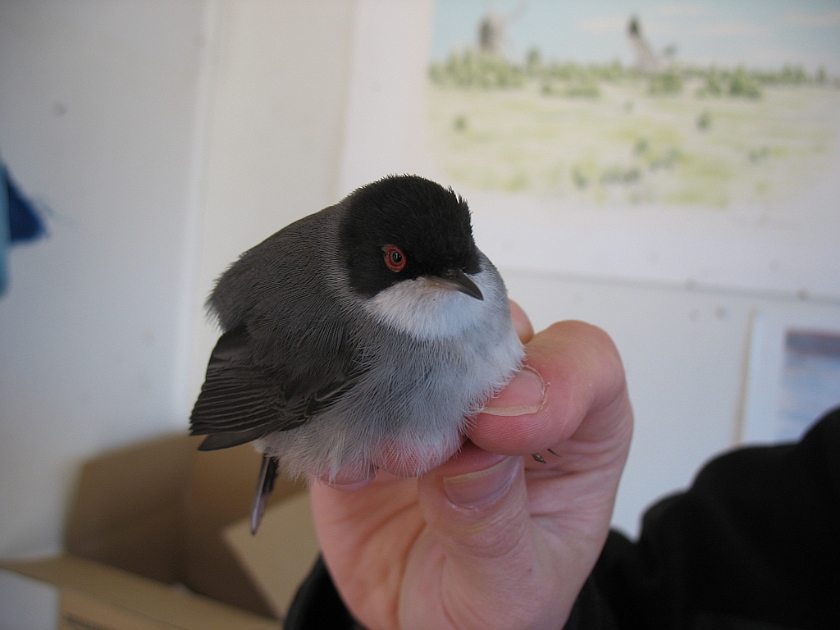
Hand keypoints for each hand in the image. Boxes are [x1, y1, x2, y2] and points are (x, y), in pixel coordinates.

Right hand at [309, 304, 632, 628]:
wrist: (415, 622)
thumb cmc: (491, 603)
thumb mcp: (512, 589)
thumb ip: (496, 527)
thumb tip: (472, 458)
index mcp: (573, 433)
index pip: (584, 364)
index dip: (551, 378)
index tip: (501, 427)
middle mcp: (507, 401)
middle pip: (492, 336)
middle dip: (456, 382)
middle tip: (429, 449)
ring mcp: (436, 398)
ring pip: (417, 343)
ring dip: (394, 396)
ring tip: (390, 464)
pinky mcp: (372, 413)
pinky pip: (350, 386)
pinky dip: (341, 420)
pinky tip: (351, 474)